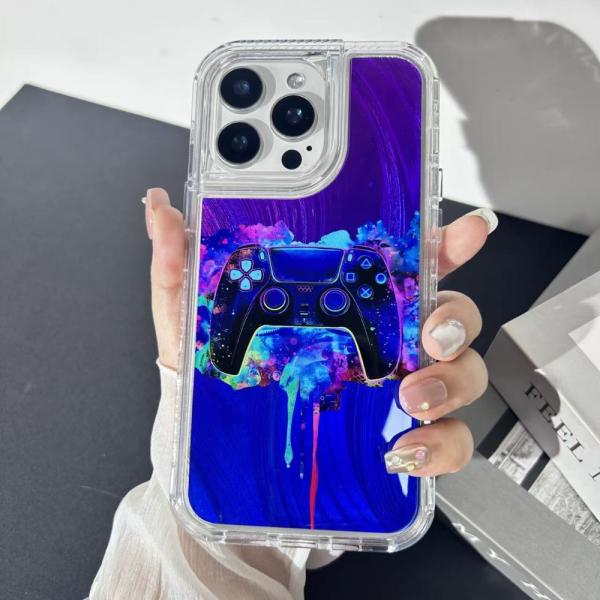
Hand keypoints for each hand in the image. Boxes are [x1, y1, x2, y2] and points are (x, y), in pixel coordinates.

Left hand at [145, 187, 495, 476]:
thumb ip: (179, 269)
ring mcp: (393, 394)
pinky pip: (448, 442)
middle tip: (428, 331)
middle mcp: (377, 346)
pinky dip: (441, 445)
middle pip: (448, 315)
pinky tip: (406, 449)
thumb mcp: (189, 330)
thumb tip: (162, 211)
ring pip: (460, 374)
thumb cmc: (210, 398)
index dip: (442, 244)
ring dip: (450, 381)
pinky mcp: (399, 444)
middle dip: (454, 315)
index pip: (402, 265)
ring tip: (411, 396)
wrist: (219, 473)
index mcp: (341, 308)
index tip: (465, 231)